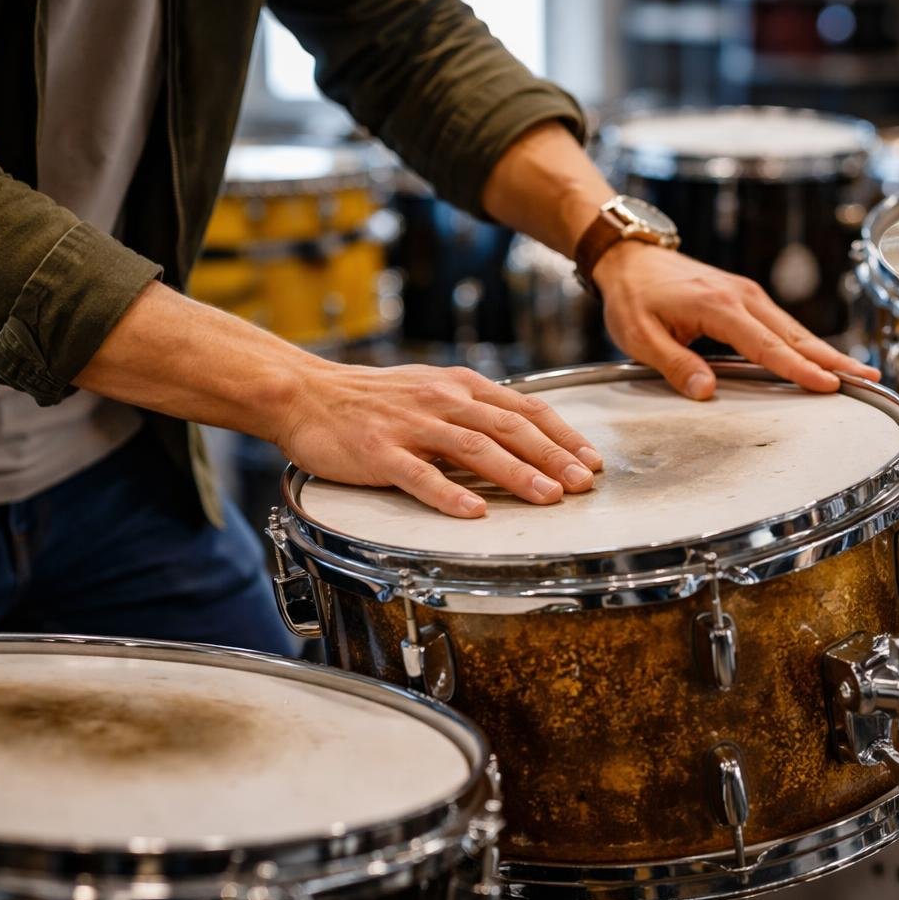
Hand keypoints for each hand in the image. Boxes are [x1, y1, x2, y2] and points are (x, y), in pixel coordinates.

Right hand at [275, 362, 602, 516]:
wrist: (306, 393)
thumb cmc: (373, 398)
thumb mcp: (433, 388)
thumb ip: (476, 409)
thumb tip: (525, 431)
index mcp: (461, 386)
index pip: (526, 409)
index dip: (563, 435)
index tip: (592, 460)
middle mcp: (442, 400)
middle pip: (509, 428)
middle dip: (553, 457)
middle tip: (583, 484)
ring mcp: (411, 425)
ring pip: (474, 449)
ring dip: (516, 474)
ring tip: (547, 497)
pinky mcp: (379, 452)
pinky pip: (420, 475)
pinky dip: (450, 495)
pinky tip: (475, 513)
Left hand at [593, 243, 880, 398]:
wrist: (630, 257)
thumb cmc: (632, 298)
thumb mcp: (640, 336)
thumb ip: (674, 365)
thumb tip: (706, 392)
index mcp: (716, 306)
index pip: (765, 345)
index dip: (798, 368)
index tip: (829, 385)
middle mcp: (740, 296)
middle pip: (794, 335)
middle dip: (834, 359)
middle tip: (871, 380)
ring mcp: (747, 294)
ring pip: (794, 329)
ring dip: (828, 352)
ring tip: (862, 374)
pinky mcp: (746, 297)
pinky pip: (783, 325)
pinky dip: (807, 343)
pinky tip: (826, 360)